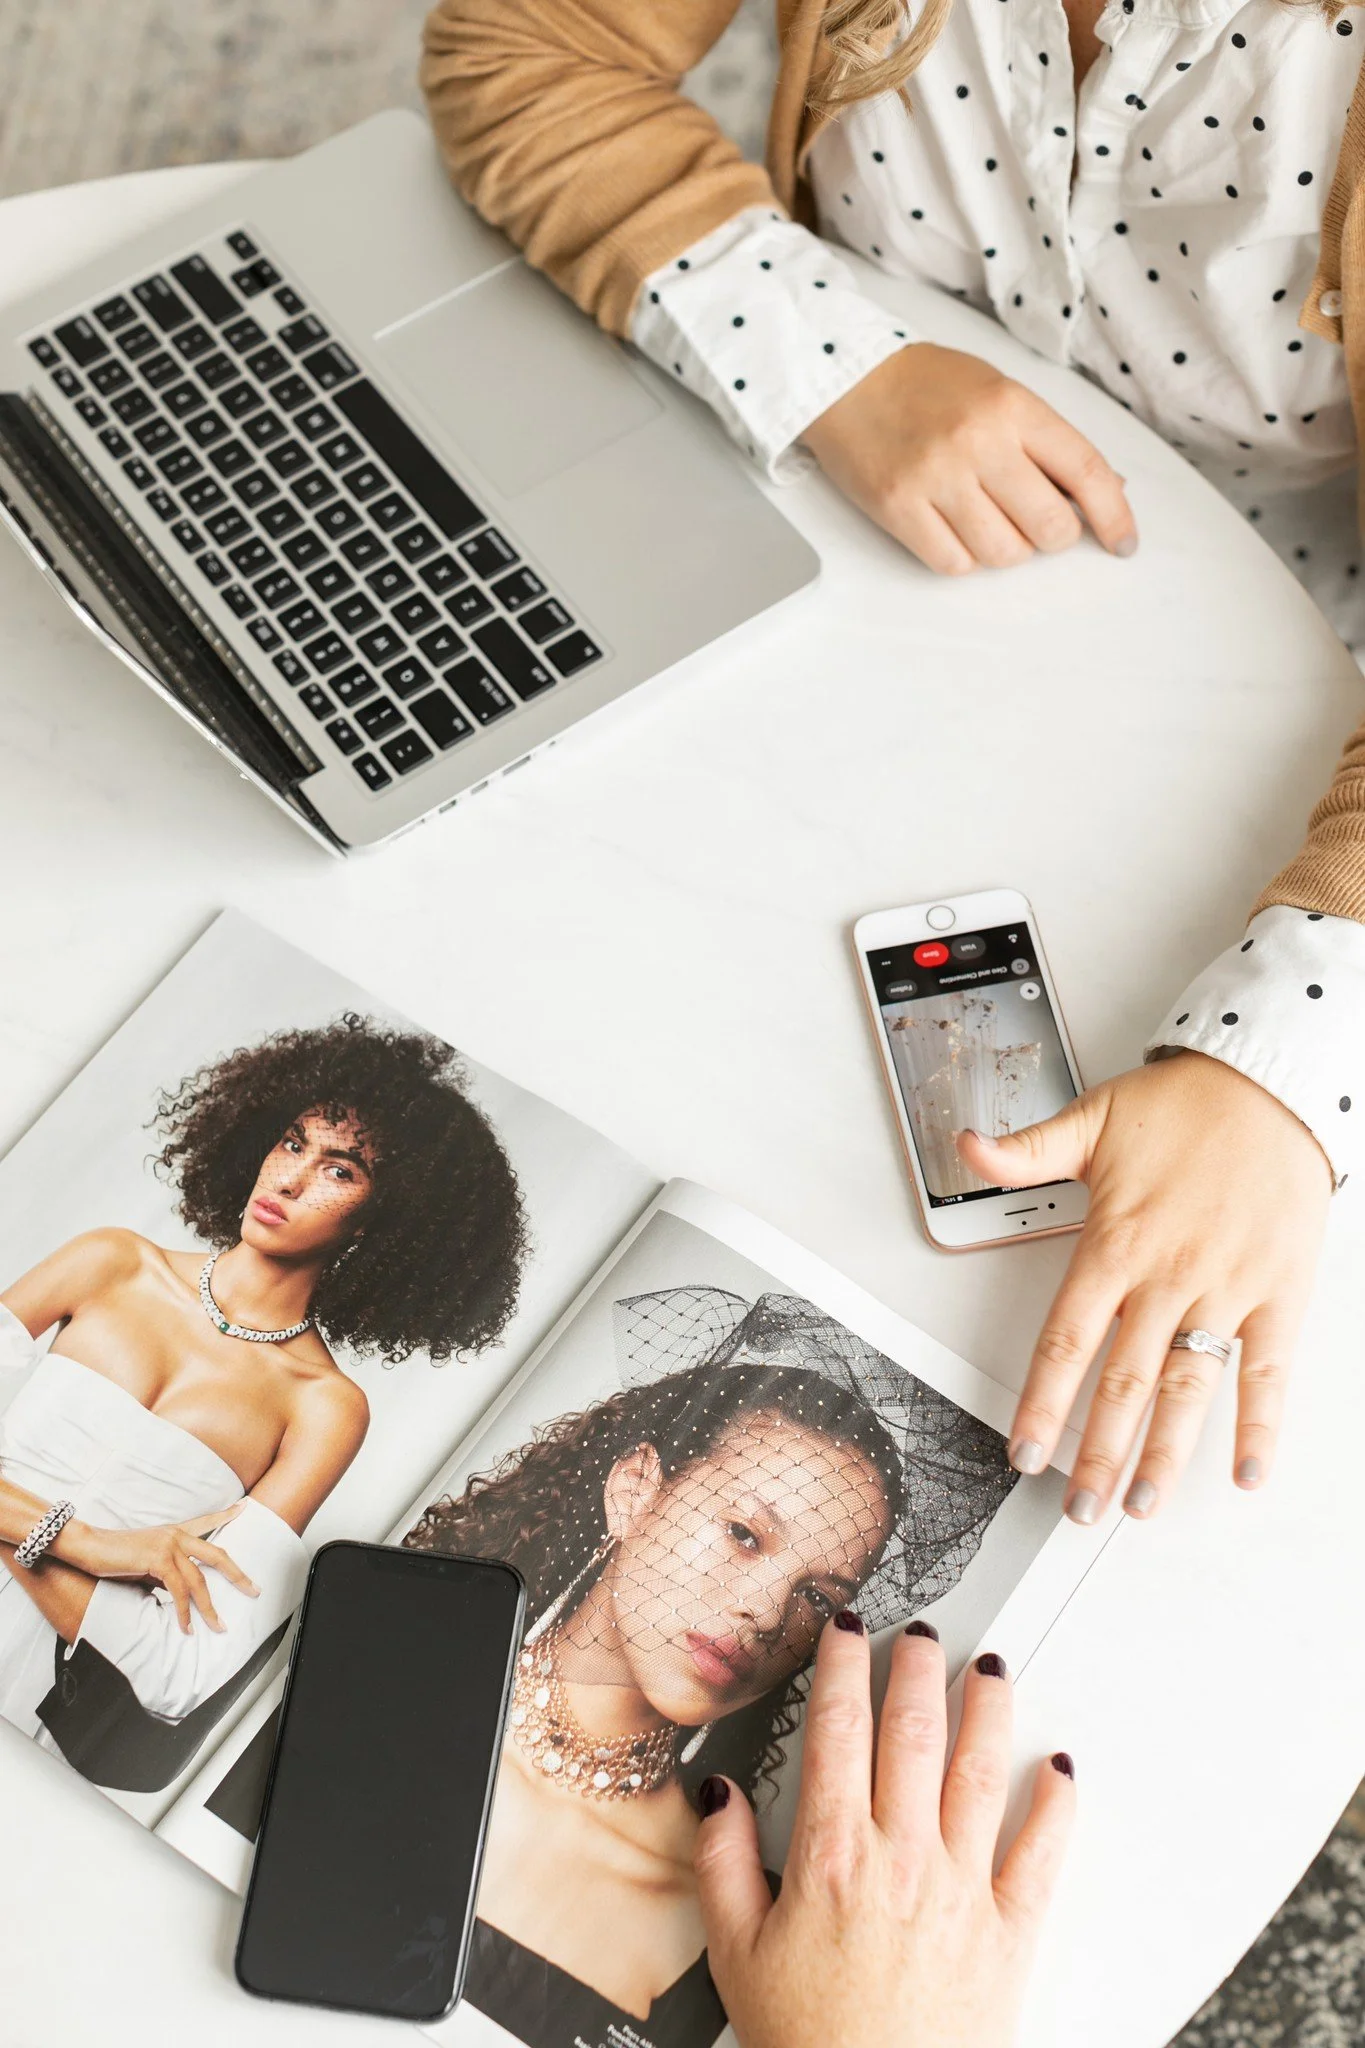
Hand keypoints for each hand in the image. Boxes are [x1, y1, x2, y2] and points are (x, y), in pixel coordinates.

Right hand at [57, 1505, 258, 1633]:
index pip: (207, 1521)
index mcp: (175, 1532)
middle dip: (238, 1575)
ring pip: (199, 1580)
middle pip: (217, 1555)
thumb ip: (166, 1572)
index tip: (245, 1507)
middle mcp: (177, 1534)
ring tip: (218, 1627)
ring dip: (209, 1608)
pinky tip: (186, 1626)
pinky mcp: (158, 1558)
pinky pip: (178, 1590)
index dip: (227, 1514)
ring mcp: (169, 1545)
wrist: (88, 1546)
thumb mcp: (146, 1563)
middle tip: (255, 1590)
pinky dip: (183, 1611)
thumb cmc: (114, 1557)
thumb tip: (179, 1592)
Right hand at [695, 1617, 1073, 2047]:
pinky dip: (1055, 1803)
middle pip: (912, 1731)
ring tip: (989, 1668)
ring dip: (986, 1709)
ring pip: (979, 1771)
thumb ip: (723, 1862)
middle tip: (919, 1632)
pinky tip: (1058, 1767)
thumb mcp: (736, 1954)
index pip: (837, 1730)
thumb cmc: (810, 2045)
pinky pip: (1042, 1852)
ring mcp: (961, 1890)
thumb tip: (718, 1793)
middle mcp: (901, 1858)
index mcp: (831, 1855)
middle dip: (915, 1667)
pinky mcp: (1009, 1932)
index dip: (841, 1667)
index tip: (846, 1630)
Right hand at [799, 343, 1135, 573]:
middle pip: (1049, 527)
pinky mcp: (898, 508)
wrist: (847, 379)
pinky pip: (954, 563)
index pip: (1085, 471)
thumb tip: (1106, 490)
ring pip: (1004, 554)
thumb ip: (1048, 441)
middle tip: (1036, 522)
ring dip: (1006, 548)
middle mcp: (978, 442)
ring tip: (985, 518)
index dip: (1113, 516)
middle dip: (1053, 536)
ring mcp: (936, 478)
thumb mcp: (1000, 393)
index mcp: (1013, 407)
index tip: (1122, 543)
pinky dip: (963, 558)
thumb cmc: (928, 388)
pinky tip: (952, 528)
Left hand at [957, 1050, 1332, 1518]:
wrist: (1273, 1083)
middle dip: (1096, 1453)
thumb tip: (965, 1147)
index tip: (1026, 1455)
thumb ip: (1026, 1152)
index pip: (1067, 1341)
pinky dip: (1260, 1425)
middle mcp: (1167, 1275)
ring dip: (1164, 1454)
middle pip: (1122, 1382)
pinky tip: (1246, 1473)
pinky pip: (1267, 1370)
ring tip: (1141, 1505)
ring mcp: (1226, 1287)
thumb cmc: (1184, 1104)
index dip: (1043, 1405)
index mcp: (1115, 1243)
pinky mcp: (1278, 1291)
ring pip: (1187, 1388)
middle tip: (1078, 1509)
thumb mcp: (1092, 1120)